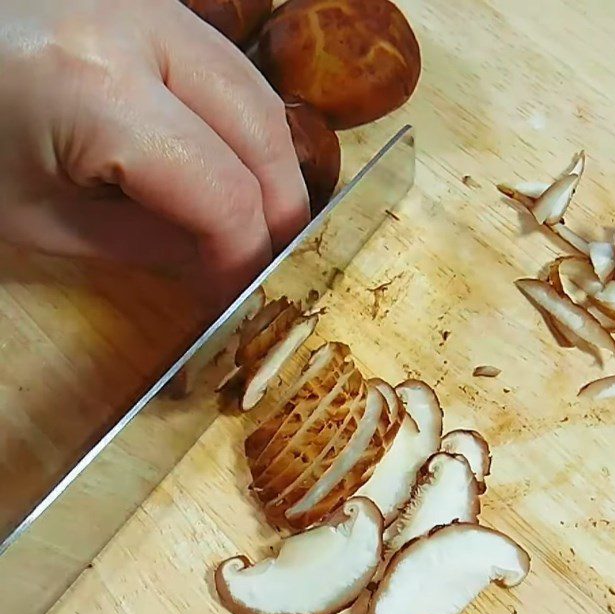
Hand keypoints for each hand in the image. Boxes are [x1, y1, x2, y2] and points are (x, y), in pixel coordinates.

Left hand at [0, 0, 308, 284]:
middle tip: (272, 261)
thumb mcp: (43, 220)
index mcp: (96, 92)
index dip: (247, 255)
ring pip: (257, 92)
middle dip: (281, 210)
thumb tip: (224, 259)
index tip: (244, 295)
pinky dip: (243, 126)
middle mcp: (137, 25)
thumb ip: (150, 244)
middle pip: (261, 130)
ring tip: (260, 220)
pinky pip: (227, 68)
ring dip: (272, 167)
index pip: (223, 191)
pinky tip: (233, 166)